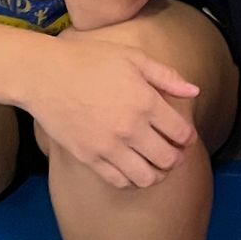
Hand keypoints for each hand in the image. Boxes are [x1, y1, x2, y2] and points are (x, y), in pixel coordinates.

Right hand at [25, 27, 200, 188]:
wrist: (45, 76)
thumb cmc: (90, 60)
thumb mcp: (133, 58)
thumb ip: (166, 76)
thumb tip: (195, 90)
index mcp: (146, 102)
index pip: (181, 133)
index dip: (188, 138)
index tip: (185, 137)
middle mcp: (131, 129)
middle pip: (168, 159)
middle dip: (176, 158)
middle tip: (174, 153)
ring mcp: (109, 147)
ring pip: (146, 177)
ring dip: (157, 174)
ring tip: (155, 165)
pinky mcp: (90, 158)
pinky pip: (119, 181)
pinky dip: (132, 180)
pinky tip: (133, 169)